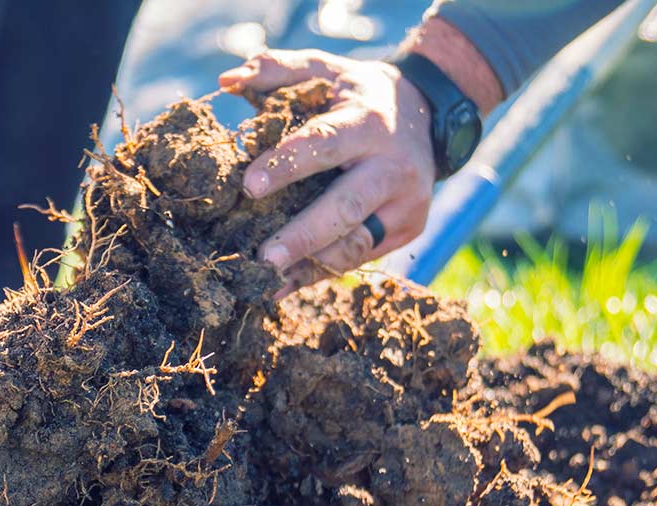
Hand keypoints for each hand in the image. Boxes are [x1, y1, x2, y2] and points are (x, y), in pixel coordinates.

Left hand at [219, 49, 436, 295]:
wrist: (428, 114)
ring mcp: (405, 205)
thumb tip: (227, 78)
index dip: (286, 166)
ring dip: (308, 266)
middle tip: (263, 257)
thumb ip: (278, 70)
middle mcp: (393, 168)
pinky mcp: (407, 230)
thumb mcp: (326, 70)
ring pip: (355, 245)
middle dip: (303, 235)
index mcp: (368, 124)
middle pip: (345, 208)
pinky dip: (319, 273)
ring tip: (265, 280)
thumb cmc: (358, 94)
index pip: (325, 145)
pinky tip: (284, 285)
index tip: (247, 186)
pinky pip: (359, 258)